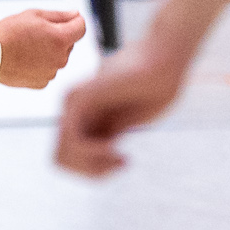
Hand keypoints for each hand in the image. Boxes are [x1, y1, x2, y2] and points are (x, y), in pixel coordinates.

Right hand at [0, 8, 85, 87]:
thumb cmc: (9, 32)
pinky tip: (24, 60)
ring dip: (48, 52)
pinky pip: (47, 71)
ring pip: (57, 58)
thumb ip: (59, 15)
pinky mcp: (42, 83)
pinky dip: (39, 65)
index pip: (81, 27)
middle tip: (34, 34)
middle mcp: (61, 58)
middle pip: (68, 44)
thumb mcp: (33, 15)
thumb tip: (76, 15)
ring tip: (26, 48)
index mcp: (61, 38)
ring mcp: (52, 72)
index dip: (74, 20)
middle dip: (57, 37)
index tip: (65, 19)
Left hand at [55, 42, 187, 176]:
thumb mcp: (126, 122)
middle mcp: (71, 109)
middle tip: (120, 163)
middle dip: (91, 171)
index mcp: (82, 116)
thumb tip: (89, 158)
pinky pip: (72, 139)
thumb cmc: (154, 87)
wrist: (166, 58)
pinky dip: (92, 153)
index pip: (71, 156)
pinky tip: (114, 149)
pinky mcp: (80, 97)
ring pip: (62, 155)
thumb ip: (105, 136)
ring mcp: (71, 102)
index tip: (121, 163)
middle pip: (62, 160)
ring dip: (92, 166)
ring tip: (118, 157)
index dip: (94, 170)